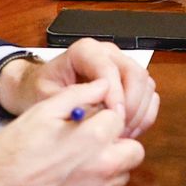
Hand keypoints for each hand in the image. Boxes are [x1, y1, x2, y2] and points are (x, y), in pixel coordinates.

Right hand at [0, 77, 147, 185]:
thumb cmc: (11, 155)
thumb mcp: (41, 112)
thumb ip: (78, 95)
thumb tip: (102, 85)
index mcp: (94, 139)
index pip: (120, 119)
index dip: (105, 116)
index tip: (92, 119)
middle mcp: (103, 168)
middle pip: (134, 149)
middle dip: (118, 142)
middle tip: (93, 140)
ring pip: (123, 173)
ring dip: (110, 165)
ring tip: (80, 160)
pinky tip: (72, 181)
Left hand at [1, 37, 159, 136]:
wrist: (37, 89)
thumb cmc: (40, 91)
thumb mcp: (48, 98)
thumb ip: (73, 102)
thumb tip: (99, 113)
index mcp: (86, 51)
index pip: (110, 69)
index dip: (116, 95)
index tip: (113, 119)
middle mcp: (108, 54)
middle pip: (136, 74)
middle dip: (131, 105)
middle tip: (119, 130)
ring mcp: (121, 66)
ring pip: (146, 86)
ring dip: (138, 112)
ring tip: (120, 134)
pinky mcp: (129, 82)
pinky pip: (148, 96)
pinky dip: (142, 116)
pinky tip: (127, 131)